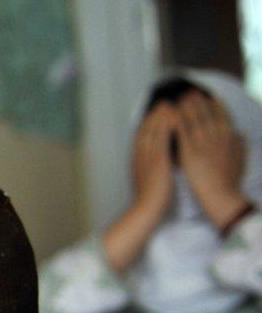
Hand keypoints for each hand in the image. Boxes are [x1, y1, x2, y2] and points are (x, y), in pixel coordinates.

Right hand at [132, 101, 177, 215]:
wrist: (146, 209)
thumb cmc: (150, 200)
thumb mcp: (148, 181)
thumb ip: (152, 169)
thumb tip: (159, 164)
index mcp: (137, 160)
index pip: (142, 136)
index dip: (149, 123)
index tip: (156, 113)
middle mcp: (140, 155)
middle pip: (146, 129)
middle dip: (154, 115)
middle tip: (162, 102)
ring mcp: (147, 157)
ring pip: (153, 130)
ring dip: (160, 115)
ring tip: (169, 104)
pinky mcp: (157, 160)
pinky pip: (162, 138)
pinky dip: (166, 125)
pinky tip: (173, 116)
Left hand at [176, 91, 248, 228]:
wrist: (220, 196)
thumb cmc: (230, 181)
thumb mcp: (241, 160)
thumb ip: (241, 144)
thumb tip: (241, 132)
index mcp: (230, 138)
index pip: (224, 116)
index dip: (216, 104)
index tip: (210, 95)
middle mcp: (218, 137)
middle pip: (207, 114)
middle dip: (199, 101)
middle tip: (190, 92)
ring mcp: (204, 143)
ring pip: (194, 119)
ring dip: (186, 107)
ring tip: (179, 98)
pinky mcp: (190, 151)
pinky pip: (182, 131)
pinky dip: (177, 120)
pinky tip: (171, 114)